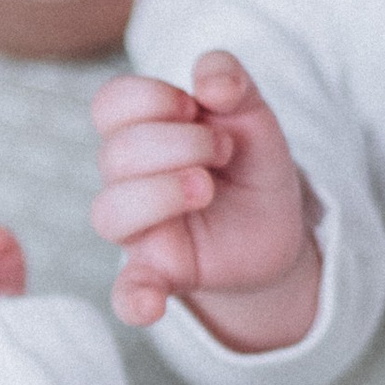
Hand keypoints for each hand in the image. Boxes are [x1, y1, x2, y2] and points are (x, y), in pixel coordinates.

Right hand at [91, 56, 321, 347]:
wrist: (275, 226)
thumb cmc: (248, 164)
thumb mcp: (252, 116)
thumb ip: (233, 84)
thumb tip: (211, 78)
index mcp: (141, 133)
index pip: (110, 105)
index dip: (151, 97)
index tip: (195, 107)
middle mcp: (127, 181)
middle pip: (114, 154)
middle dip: (178, 143)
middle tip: (222, 152)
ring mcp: (140, 230)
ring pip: (109, 212)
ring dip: (162, 194)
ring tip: (206, 189)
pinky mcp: (160, 274)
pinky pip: (127, 292)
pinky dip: (133, 298)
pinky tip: (150, 305)